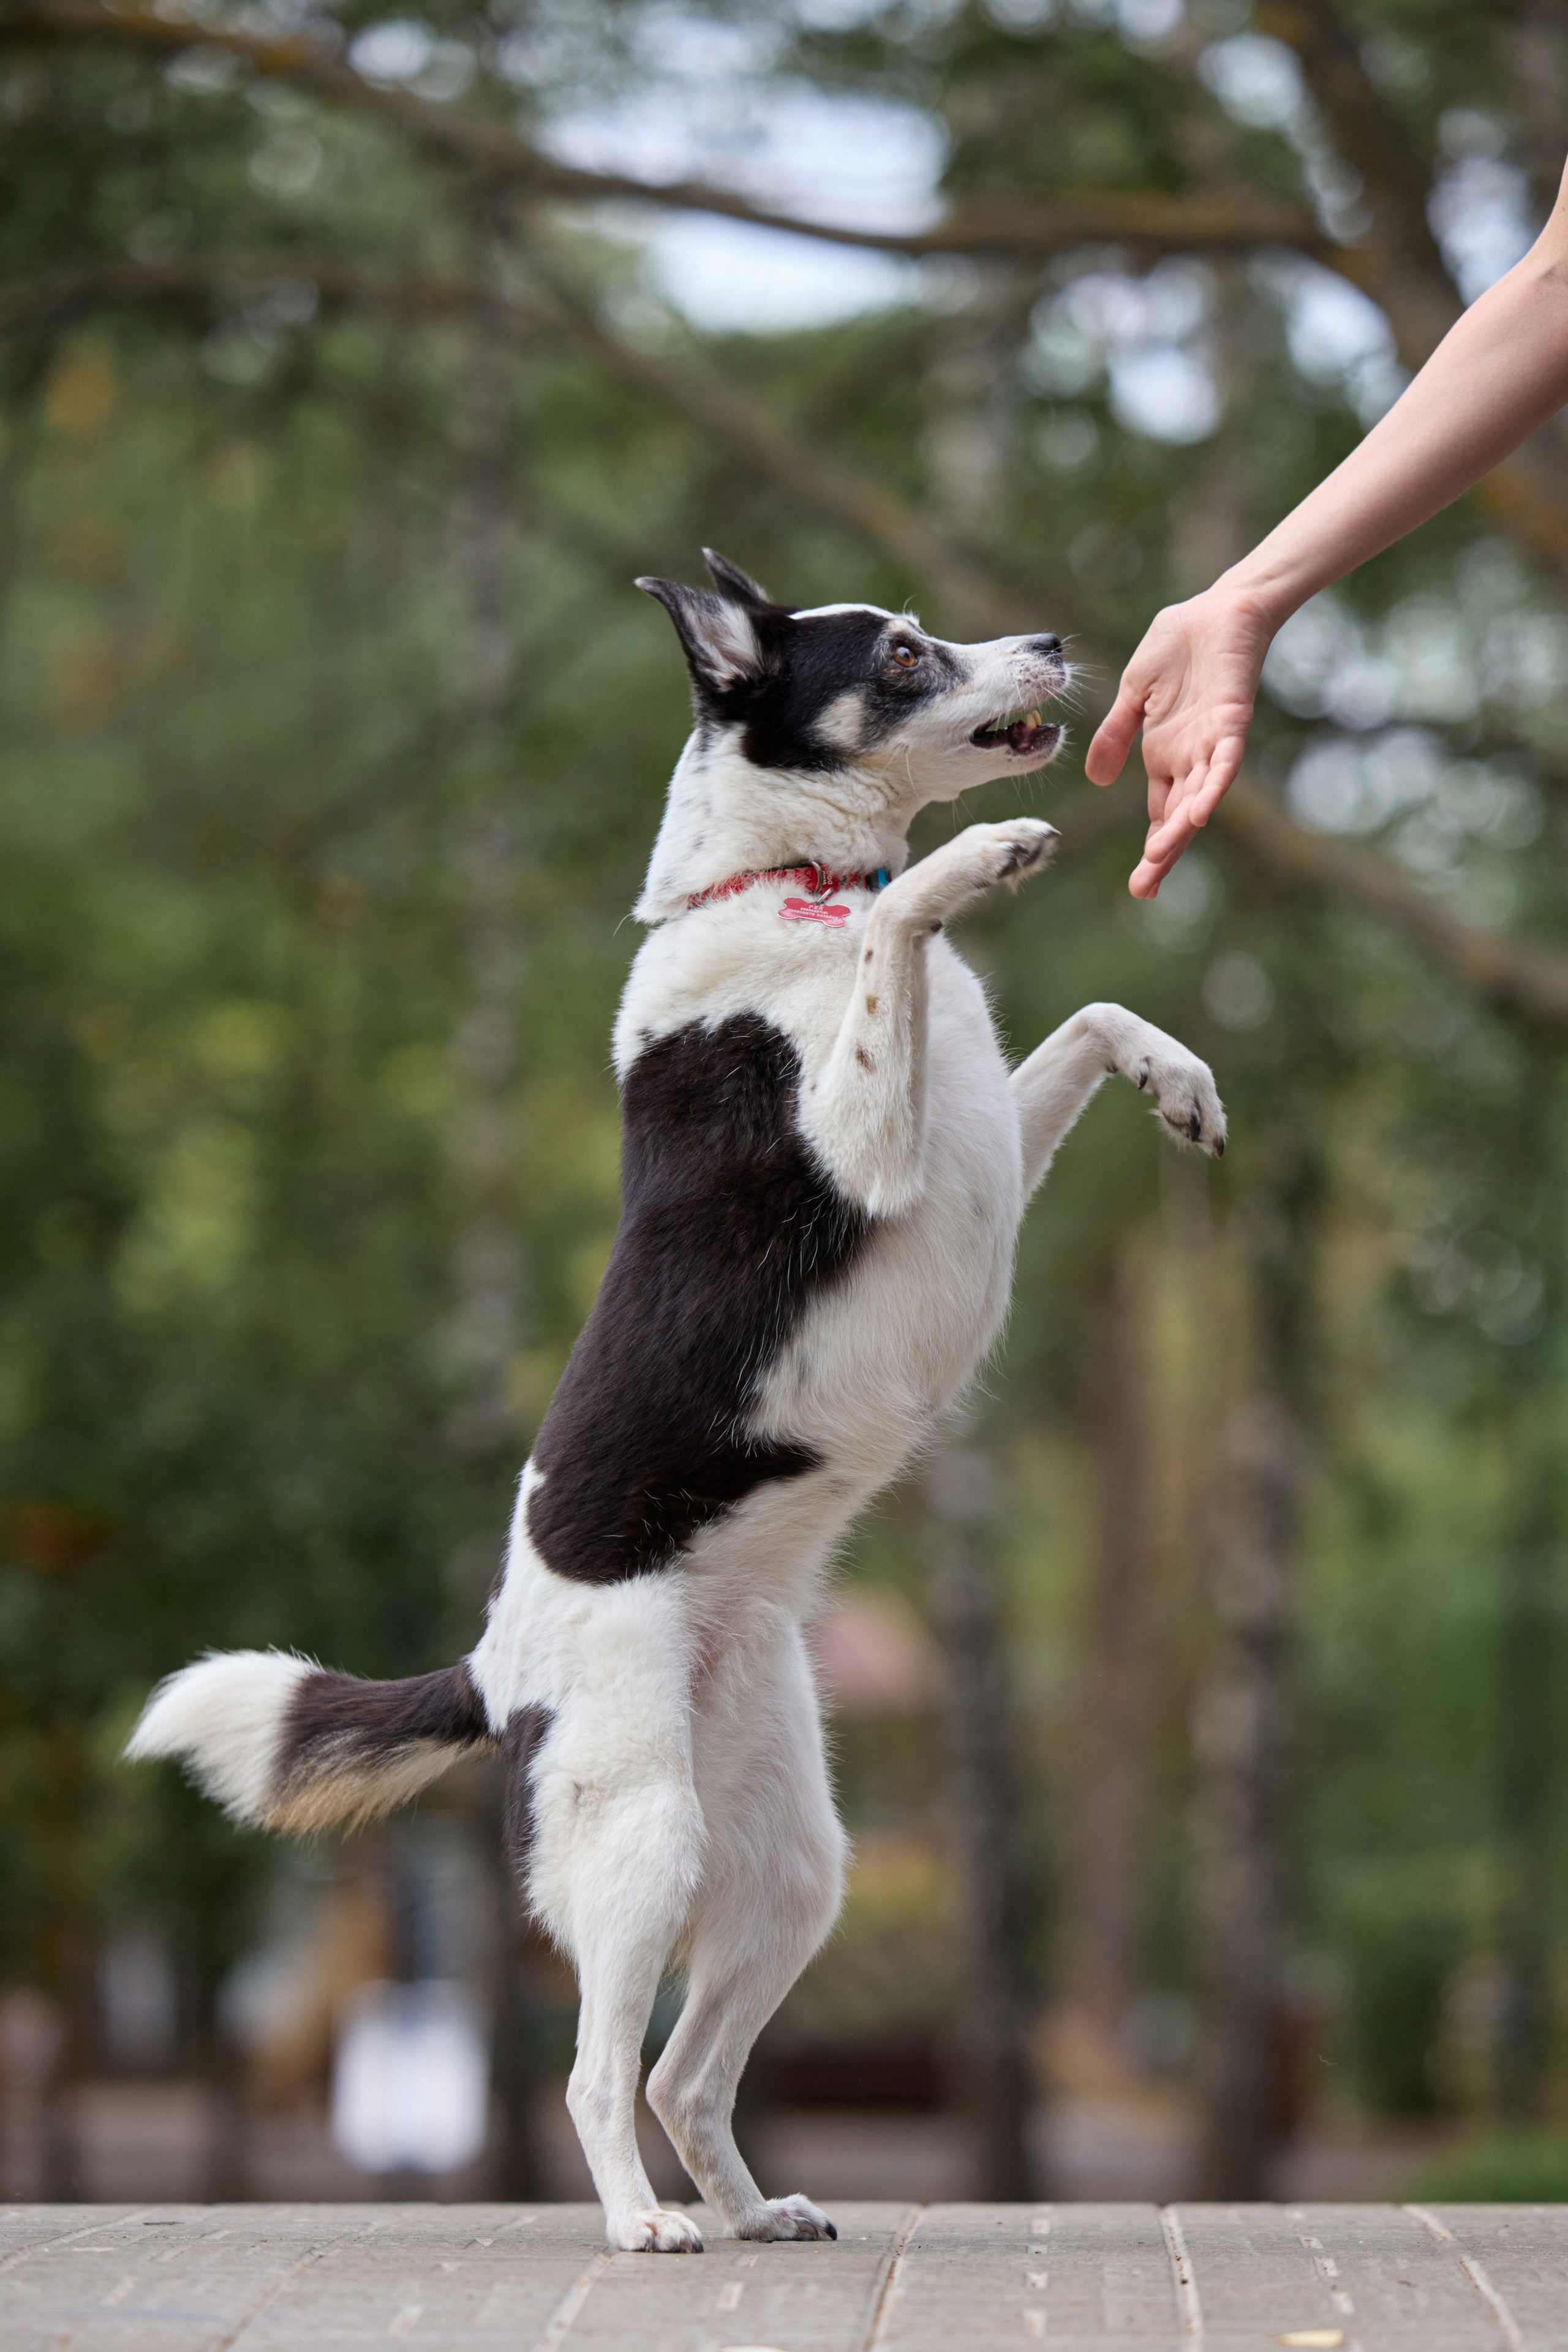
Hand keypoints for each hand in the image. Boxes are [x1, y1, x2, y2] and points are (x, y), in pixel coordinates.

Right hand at [1085, 584, 1276, 897]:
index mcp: (1166, 755)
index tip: (1139, 885)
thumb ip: (1116, 736)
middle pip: (1177, 817)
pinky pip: (1223, 760)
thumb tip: (1097, 782)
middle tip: (1143, 891)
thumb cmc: (1179, 646)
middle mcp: (1191, 758)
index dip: (1154, 850)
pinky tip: (1201, 811)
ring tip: (1160, 857)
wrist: (1217, 609)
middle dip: (1163, 854)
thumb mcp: (1133, 696)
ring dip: (1181, 827)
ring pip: (1198, 796)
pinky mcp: (1231, 719)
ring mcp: (1211, 741)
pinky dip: (1213, 785)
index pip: (1162, 814)